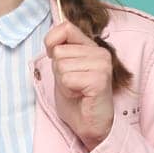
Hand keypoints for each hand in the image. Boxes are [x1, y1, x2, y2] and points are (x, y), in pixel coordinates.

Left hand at [43, 20, 113, 151]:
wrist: (88, 125)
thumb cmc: (76, 99)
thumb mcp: (63, 69)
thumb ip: (60, 51)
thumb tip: (51, 38)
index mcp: (91, 47)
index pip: (65, 27)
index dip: (52, 42)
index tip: (54, 58)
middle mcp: (100, 53)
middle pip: (59, 51)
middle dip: (58, 71)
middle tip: (72, 85)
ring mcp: (102, 65)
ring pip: (61, 65)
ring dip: (63, 82)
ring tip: (76, 91)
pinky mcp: (100, 79)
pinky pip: (67, 78)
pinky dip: (68, 90)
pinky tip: (80, 96)